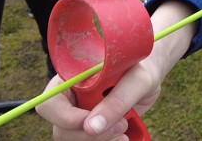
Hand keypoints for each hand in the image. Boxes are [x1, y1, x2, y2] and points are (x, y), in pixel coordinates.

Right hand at [38, 1, 195, 139]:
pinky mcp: (92, 126)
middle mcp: (71, 98)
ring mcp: (80, 115)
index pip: (49, 102)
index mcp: (72, 78)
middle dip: (89, 134)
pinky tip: (123, 137)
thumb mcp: (137, 80)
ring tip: (124, 131)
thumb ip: (117, 100)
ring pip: (73, 140)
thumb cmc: (142, 68)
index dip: (66, 117)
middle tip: (120, 127)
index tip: (93, 121)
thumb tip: (91, 128)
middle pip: (60, 129)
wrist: (151, 74)